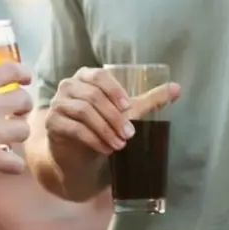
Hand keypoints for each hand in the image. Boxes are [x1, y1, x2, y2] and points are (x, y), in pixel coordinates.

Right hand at [0, 60, 33, 181]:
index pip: (11, 70)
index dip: (22, 73)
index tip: (25, 78)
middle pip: (25, 101)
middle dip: (22, 106)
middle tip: (14, 112)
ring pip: (24, 130)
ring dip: (17, 133)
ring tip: (7, 137)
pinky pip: (16, 164)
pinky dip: (12, 164)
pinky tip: (3, 162)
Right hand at [43, 66, 180, 164]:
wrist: (77, 153)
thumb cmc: (102, 125)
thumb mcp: (125, 112)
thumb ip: (149, 100)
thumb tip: (177, 88)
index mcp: (86, 77)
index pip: (99, 76)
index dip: (114, 90)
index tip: (129, 107)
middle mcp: (69, 86)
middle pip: (92, 96)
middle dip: (114, 117)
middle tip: (129, 134)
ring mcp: (57, 104)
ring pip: (82, 111)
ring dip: (105, 129)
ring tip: (120, 144)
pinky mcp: (52, 123)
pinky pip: (72, 128)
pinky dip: (92, 139)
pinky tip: (105, 149)